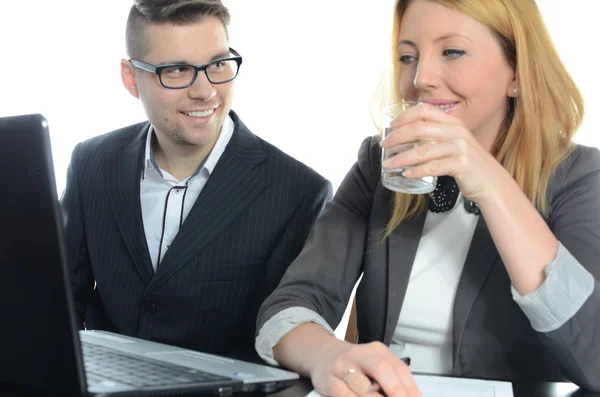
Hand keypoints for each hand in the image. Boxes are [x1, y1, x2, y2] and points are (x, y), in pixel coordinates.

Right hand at [310, 340, 419, 396]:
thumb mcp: (376, 364)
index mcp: (377, 350)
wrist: (323, 355)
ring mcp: (342, 367)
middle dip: (395, 391)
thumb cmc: (355, 365)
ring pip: (362, 387)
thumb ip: (393, 379)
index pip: (399, 368)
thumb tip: (410, 396)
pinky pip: (345, 396)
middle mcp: (359, 355)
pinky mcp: (329, 381)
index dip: (410, 388)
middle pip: (380, 369)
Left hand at [380, 103, 505, 203]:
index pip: (424, 110)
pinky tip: (406, 174)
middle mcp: (456, 132)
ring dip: (401, 158)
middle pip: (418, 129)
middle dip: (396, 137)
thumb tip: (407, 137)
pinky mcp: (461, 165)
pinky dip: (416, 171)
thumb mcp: (454, 143)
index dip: (405, 116)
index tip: (391, 126)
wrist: (492, 182)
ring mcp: (460, 148)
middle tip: (384, 146)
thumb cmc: (468, 164)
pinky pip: (432, 167)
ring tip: (388, 164)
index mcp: (453, 123)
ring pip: (422, 151)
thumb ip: (437, 136)